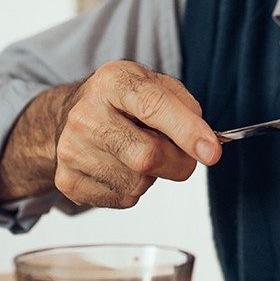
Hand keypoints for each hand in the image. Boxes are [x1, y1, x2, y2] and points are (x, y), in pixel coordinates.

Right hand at [52, 61, 221, 207]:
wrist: (71, 116)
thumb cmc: (123, 101)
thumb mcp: (155, 85)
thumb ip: (186, 107)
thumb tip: (204, 143)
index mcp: (113, 80)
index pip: (154, 106)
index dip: (187, 131)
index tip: (211, 152)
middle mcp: (86, 114)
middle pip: (147, 156)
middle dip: (178, 162)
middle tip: (183, 154)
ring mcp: (72, 149)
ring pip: (137, 183)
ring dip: (153, 176)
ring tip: (140, 152)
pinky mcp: (68, 180)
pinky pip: (123, 199)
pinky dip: (134, 188)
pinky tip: (122, 167)